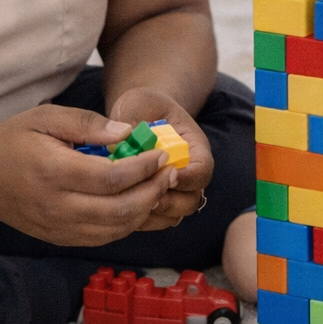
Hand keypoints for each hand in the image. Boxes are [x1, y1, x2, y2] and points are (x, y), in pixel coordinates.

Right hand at [0, 105, 173, 246]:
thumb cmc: (11, 141)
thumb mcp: (45, 117)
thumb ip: (87, 123)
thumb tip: (126, 133)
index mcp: (53, 172)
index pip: (111, 178)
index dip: (143, 168)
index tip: (161, 155)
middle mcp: (57, 206)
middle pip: (119, 210)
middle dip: (153, 192)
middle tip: (169, 173)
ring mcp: (58, 228)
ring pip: (115, 229)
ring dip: (145, 210)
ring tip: (159, 187)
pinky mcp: (59, 238)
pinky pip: (103, 238)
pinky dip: (127, 224)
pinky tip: (137, 204)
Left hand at [108, 87, 215, 229]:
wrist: (140, 115)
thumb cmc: (143, 106)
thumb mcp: (139, 102)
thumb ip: (134, 116)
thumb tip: (123, 137)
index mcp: (194, 147)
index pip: (202, 170)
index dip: (187, 178)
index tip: (165, 173)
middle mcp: (189, 173)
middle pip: (191, 199)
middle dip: (168, 201)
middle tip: (143, 193)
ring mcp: (174, 190)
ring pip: (174, 215)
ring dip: (153, 213)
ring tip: (128, 200)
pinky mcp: (157, 202)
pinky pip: (156, 222)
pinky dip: (141, 220)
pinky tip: (120, 206)